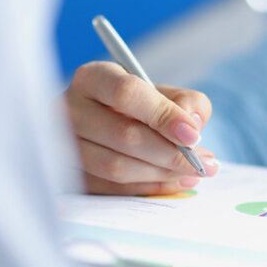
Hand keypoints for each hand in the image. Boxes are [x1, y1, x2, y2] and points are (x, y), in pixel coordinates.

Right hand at [65, 61, 220, 194]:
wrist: (109, 124)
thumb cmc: (141, 107)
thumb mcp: (166, 93)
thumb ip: (187, 101)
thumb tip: (193, 123)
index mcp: (93, 78)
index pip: (127, 93)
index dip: (164, 116)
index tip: (194, 135)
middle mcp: (69, 108)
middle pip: (123, 135)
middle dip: (171, 153)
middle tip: (204, 163)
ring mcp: (63, 144)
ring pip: (116, 166)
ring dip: (161, 174)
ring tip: (194, 173)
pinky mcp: (69, 173)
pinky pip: (111, 188)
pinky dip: (148, 188)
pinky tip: (175, 183)